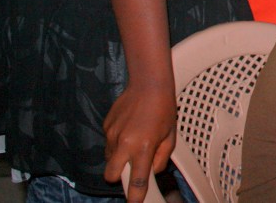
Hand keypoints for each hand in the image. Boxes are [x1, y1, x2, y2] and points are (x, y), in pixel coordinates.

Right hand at [103, 83, 175, 202]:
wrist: (148, 84)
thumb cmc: (163, 108)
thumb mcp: (170, 136)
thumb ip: (161, 158)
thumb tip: (152, 171)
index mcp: (144, 148)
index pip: (137, 181)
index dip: (136, 196)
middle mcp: (124, 144)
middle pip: (111, 176)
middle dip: (118, 178)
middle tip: (131, 168)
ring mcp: (112, 135)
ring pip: (109, 158)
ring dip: (119, 157)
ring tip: (134, 140)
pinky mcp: (106, 127)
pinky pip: (109, 143)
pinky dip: (117, 142)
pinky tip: (129, 128)